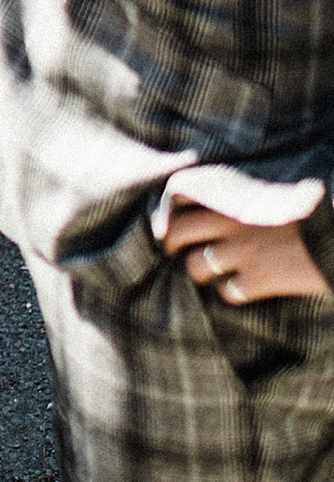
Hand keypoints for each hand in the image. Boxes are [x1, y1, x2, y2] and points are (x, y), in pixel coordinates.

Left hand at [160, 204, 332, 302]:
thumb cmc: (313, 210)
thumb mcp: (275, 189)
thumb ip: (244, 194)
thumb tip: (216, 205)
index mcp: (236, 192)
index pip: (181, 190)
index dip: (168, 207)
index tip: (168, 219)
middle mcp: (232, 220)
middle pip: (178, 232)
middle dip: (170, 244)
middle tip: (173, 251)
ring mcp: (243, 251)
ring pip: (195, 265)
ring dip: (199, 271)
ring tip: (209, 272)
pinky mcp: (259, 280)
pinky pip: (226, 291)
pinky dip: (230, 292)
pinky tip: (241, 288)